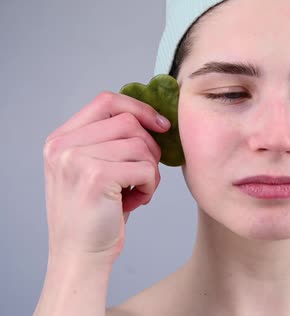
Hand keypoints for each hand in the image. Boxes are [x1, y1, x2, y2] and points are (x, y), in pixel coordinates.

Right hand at [42, 91, 170, 263]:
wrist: (80, 256)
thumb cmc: (96, 214)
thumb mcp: (94, 168)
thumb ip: (110, 141)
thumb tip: (154, 119)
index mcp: (61, 139)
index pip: (106, 101)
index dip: (139, 108)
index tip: (160, 125)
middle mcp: (63, 145)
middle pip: (128, 122)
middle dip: (149, 147)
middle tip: (145, 173)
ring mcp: (76, 159)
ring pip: (140, 145)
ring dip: (150, 170)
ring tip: (138, 190)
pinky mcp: (96, 177)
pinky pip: (146, 168)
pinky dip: (151, 185)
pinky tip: (137, 200)